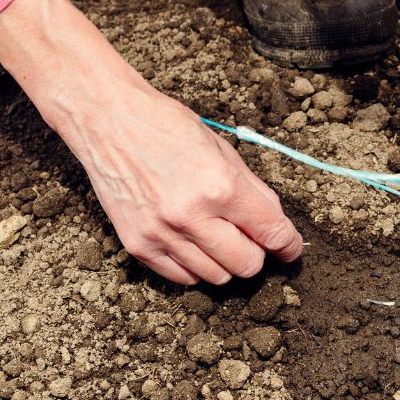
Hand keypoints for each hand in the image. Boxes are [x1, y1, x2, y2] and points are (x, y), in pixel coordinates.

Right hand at [0, 0, 302, 284]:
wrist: (109, 121)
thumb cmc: (166, 127)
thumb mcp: (222, 149)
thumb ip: (252, 191)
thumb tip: (275, 225)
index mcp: (221, 186)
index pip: (272, 233)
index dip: (289, 245)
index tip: (290, 249)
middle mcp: (192, 215)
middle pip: (247, 265)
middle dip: (256, 253)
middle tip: (248, 237)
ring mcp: (162, 234)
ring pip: (216, 277)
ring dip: (224, 261)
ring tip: (215, 235)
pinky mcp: (138, 245)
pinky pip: (182, 278)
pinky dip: (195, 267)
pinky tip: (192, 242)